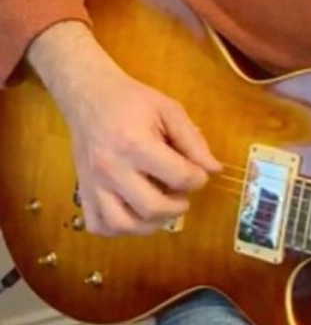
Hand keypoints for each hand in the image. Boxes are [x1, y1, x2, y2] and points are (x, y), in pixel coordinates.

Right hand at [61, 65, 221, 236]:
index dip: (198, 179)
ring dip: (151, 224)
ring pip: (123, 225)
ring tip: (162, 207)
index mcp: (136, 144)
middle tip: (182, 194)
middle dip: (178, 206)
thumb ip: (193, 141)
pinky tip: (134, 213)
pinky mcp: (82, 191)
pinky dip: (119, 228)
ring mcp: (93, 183)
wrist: (88, 95)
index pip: (179, 177)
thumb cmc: (132, 101)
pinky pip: (99, 226)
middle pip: (152, 208)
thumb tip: (214, 170)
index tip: (198, 172)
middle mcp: (112, 169)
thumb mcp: (169, 111)